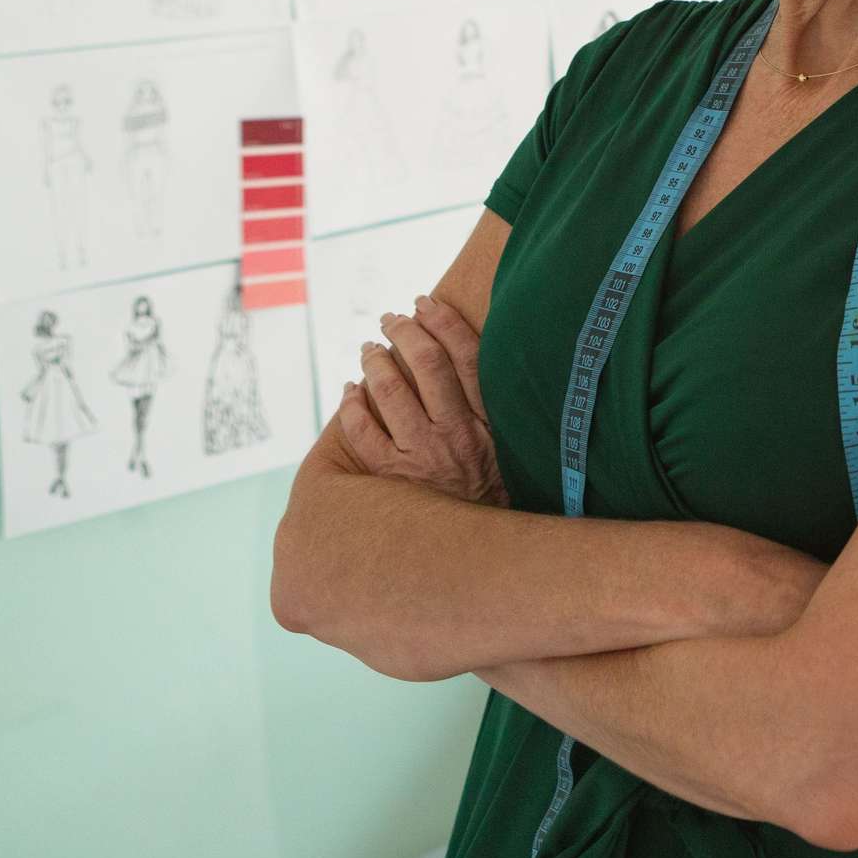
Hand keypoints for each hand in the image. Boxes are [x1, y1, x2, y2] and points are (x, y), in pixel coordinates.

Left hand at [337, 292, 504, 507]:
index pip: (468, 357)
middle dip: (405, 331)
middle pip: (428, 364)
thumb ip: (494, 412)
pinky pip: (362, 431)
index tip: (426, 302)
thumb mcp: (507, 452)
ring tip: (369, 349)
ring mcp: (421, 455)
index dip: (444, 323)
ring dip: (375, 361)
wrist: (473, 554)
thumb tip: (474, 363)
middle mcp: (456, 434)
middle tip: (391, 318)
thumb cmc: (490, 496)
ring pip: (390, 391)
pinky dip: (351, 405)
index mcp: (489, 423)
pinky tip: (350, 392)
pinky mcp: (390, 477)